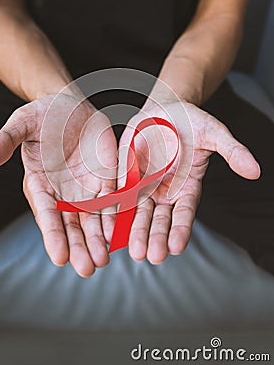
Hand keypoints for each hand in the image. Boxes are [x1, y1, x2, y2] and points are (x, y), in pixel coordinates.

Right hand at [0, 93, 116, 276]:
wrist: (69, 107)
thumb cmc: (42, 115)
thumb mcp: (21, 123)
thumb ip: (5, 141)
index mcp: (40, 185)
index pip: (47, 214)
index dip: (53, 235)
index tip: (60, 257)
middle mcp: (63, 193)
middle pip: (71, 225)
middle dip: (79, 247)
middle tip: (87, 268)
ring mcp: (85, 189)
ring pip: (93, 220)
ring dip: (98, 240)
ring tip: (102, 260)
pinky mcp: (106, 180)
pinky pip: (113, 202)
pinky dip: (116, 218)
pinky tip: (119, 234)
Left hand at [119, 97, 259, 264]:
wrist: (164, 108)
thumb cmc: (191, 121)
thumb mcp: (214, 133)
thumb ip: (232, 151)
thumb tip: (255, 171)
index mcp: (186, 186)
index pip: (185, 213)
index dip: (180, 230)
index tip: (176, 247)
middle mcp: (164, 191)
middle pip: (159, 219)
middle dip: (155, 237)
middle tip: (151, 256)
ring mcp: (143, 185)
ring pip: (137, 212)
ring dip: (134, 231)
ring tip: (131, 251)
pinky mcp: (125, 175)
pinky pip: (118, 194)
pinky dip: (113, 210)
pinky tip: (108, 226)